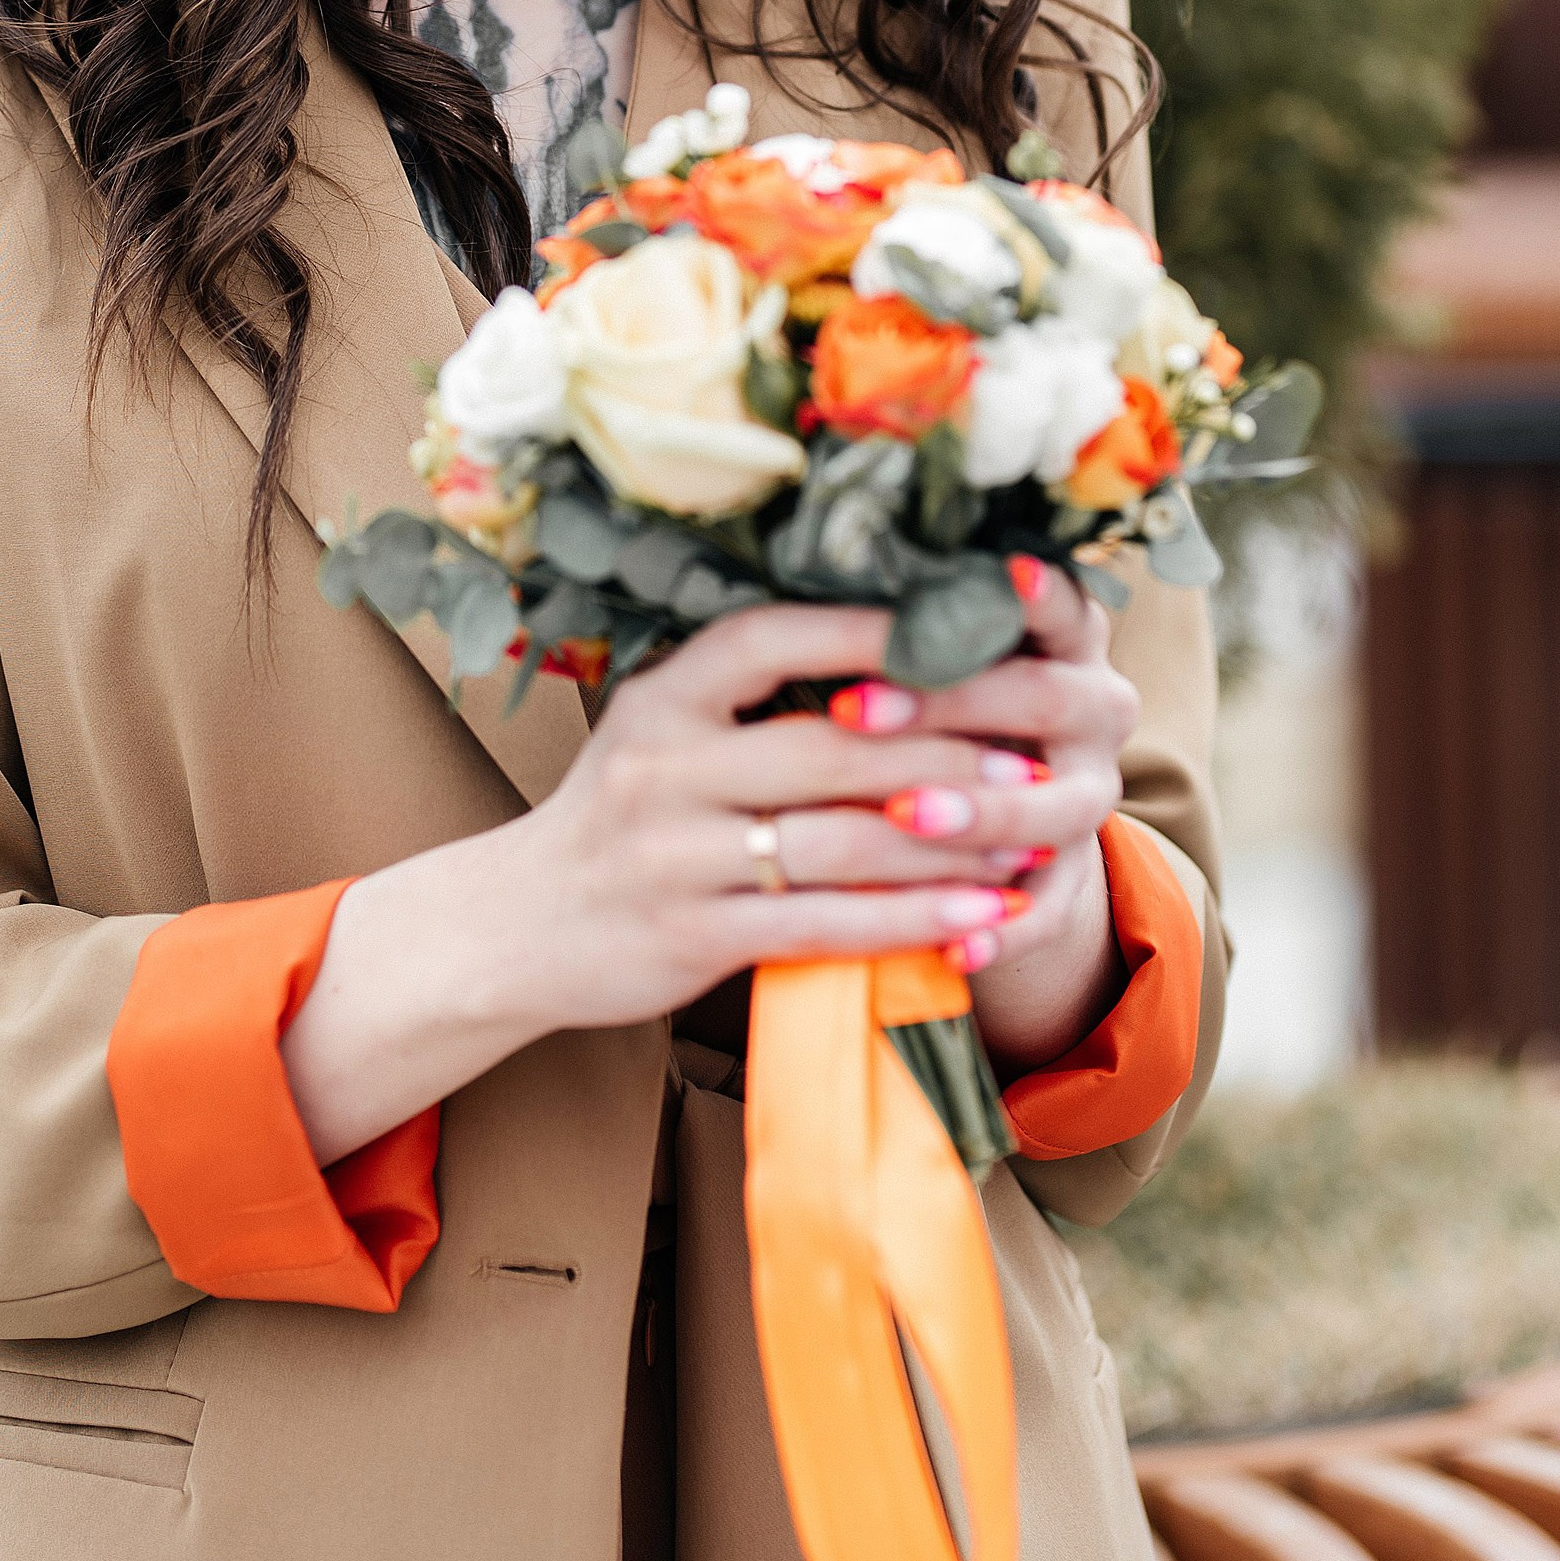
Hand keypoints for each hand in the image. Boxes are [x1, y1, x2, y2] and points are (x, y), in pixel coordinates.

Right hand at [283, 601, 1070, 1167]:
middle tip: (1044, 746)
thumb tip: (897, 654)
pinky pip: (827, 924)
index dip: (871, 630)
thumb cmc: (621, 815)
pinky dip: (914, 919)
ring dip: (952, 841)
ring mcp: (676, 853)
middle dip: (951, 746)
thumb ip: (752, 695)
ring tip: (1035, 836)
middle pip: (833, 747)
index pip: (773, 638)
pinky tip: (981, 915)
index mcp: (663, 694)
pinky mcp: (694, 935)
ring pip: (843, 841)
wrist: (515, 924)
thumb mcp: (661, 727)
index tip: (968, 625)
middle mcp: (664, 763)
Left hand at [877, 557, 1136, 1079]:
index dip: (1029, 593)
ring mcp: (1090, 795)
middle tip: (850, 709)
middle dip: (945, 703)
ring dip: (975, 812)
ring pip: (1053, 808)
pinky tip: (951, 944)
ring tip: (900, 817)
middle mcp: (1094, 708)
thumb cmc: (933, 697)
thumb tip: (811, 559)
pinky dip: (1002, 930)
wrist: (994, 813)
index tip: (998, 572)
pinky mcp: (1078, 875)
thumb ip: (906, 615)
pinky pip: (1050, 909)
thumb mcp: (935, 647)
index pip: (1059, 602)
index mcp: (1064, 635)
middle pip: (1040, 698)